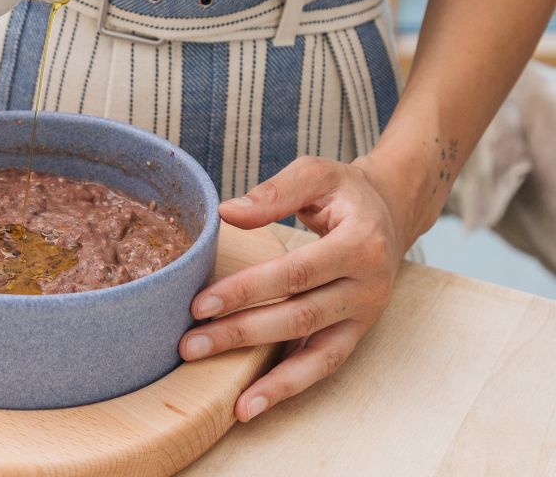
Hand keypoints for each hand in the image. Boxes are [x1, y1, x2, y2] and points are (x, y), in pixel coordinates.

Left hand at [179, 155, 412, 421]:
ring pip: (314, 352)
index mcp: (359, 243)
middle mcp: (368, 286)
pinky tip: (251, 406)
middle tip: (190, 345)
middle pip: (299, 317)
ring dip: (269, 378)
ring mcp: (364, 315)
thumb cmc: (344, 192)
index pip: (294, 272)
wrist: (391, 212)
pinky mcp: (356, 334)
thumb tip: (226, 213)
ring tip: (230, 401)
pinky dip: (289, 388)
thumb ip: (274, 192)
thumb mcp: (316, 174)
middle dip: (241, 334)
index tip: (200, 303)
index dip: (247, 290)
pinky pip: (322, 366)